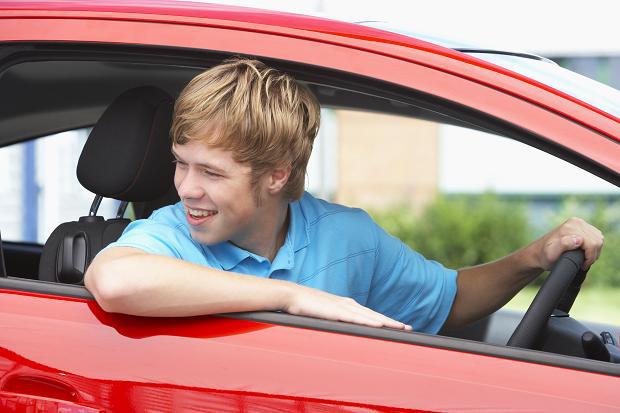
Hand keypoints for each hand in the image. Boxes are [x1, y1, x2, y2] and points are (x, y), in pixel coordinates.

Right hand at [282, 283, 411, 330]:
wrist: (291, 295)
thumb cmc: (305, 306)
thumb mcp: (324, 314)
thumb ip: (334, 320)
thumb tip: (340, 329)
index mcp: (346, 305)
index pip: (370, 315)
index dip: (385, 320)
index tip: (398, 326)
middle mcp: (348, 305)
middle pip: (375, 315)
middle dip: (392, 322)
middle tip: (408, 329)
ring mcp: (343, 307)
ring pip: (370, 316)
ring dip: (386, 322)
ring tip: (400, 328)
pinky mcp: (335, 311)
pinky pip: (356, 318)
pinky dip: (369, 321)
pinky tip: (380, 325)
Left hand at [534, 217, 603, 270]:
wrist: (540, 252)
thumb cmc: (545, 256)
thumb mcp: (552, 254)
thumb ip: (564, 245)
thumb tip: (578, 239)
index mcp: (570, 228)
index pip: (592, 243)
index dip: (590, 257)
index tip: (582, 265)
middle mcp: (575, 222)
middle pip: (597, 241)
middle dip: (592, 255)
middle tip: (583, 263)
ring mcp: (579, 223)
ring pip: (599, 238)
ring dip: (594, 251)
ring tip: (584, 258)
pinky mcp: (581, 226)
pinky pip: (596, 236)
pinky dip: (594, 246)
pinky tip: (585, 252)